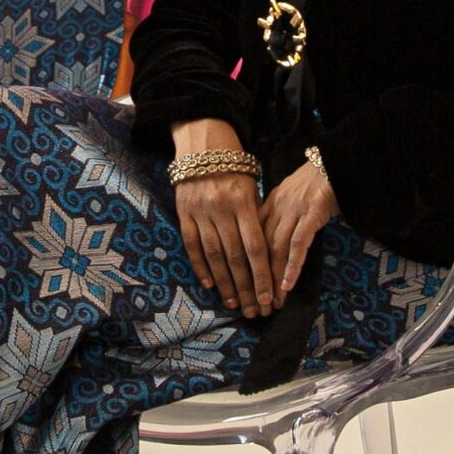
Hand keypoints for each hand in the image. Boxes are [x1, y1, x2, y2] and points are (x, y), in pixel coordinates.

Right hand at [170, 119, 273, 318]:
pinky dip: (200, 266)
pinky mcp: (183, 213)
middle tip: (255, 311)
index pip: (256, 248)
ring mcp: (200, 212)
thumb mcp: (252, 186)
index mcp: (243, 202)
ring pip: (214, 256)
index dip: (263, 276)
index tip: (270, 298)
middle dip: (247, 288)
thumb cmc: (234, 165)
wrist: (202, 142)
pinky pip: (192, 245)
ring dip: (226, 283)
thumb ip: (256, 216)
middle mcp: (221, 209)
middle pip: (236, 257)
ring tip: (235, 304)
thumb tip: (265, 252)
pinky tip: (210, 285)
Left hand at [261, 155, 338, 305]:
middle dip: (259, 278)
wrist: (338, 159)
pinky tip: (287, 284)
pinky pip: (299, 243)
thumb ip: (279, 214)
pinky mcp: (313, 213)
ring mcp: (294, 209)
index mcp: (269, 203)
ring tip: (272, 302)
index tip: (245, 287)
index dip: (248, 264)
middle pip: (262, 248)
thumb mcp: (291, 195)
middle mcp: (278, 207)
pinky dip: (292, 266)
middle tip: (257, 304)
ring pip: (277, 249)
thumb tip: (270, 240)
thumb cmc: (317, 179)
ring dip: (273, 278)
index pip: (252, 238)